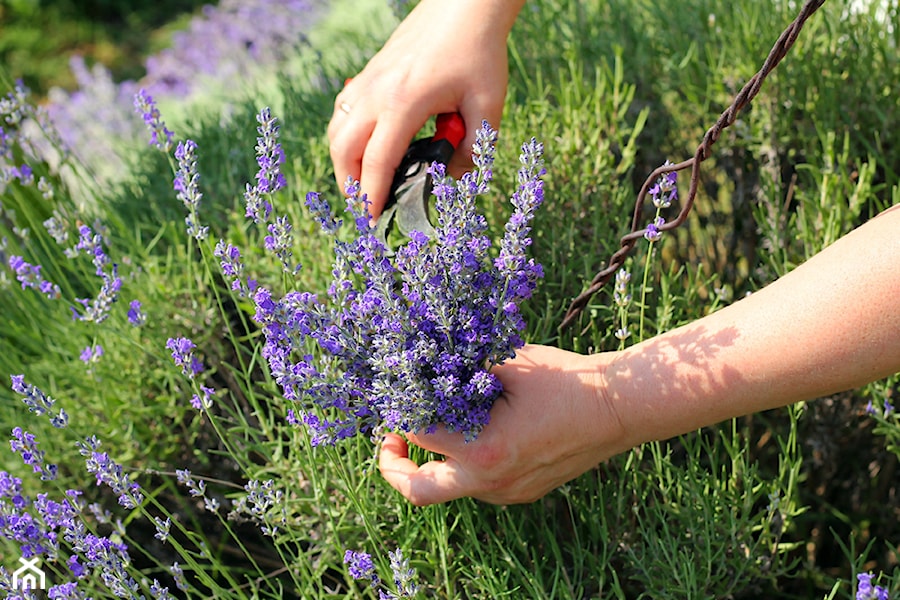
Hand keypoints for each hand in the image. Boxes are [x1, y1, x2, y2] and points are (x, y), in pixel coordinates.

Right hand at [327, 0, 521, 216]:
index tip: (372, 220)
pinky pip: (343, 111)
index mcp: (404, 103)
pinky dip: (345, 136)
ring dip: (343, 161)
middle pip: (343, 149)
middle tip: (365, 207)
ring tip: (362, 183)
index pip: (377, 162)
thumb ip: (475, 149)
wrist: (465, 5)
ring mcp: (368, 80)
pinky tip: (364, 147)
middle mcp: (377, 92)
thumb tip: (456, 180)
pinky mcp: (369, 73)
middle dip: (350, 185)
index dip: (372, 196)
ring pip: (336, 129)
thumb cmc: (479, 51)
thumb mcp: (487, 105)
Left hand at [378, 345, 628, 505]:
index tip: (395, 397)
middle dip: (394, 467)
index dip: (399, 413)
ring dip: (435, 460)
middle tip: (390, 440)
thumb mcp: (508, 365)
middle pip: (419, 491)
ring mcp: (508, 493)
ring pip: (450, 487)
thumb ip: (463, 369)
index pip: (418, 435)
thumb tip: (426, 363)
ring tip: (438, 423)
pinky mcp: (522, 493)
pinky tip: (476, 430)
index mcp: (484, 450)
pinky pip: (477, 484)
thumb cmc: (565, 380)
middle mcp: (492, 482)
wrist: (619, 407)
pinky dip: (464, 462)